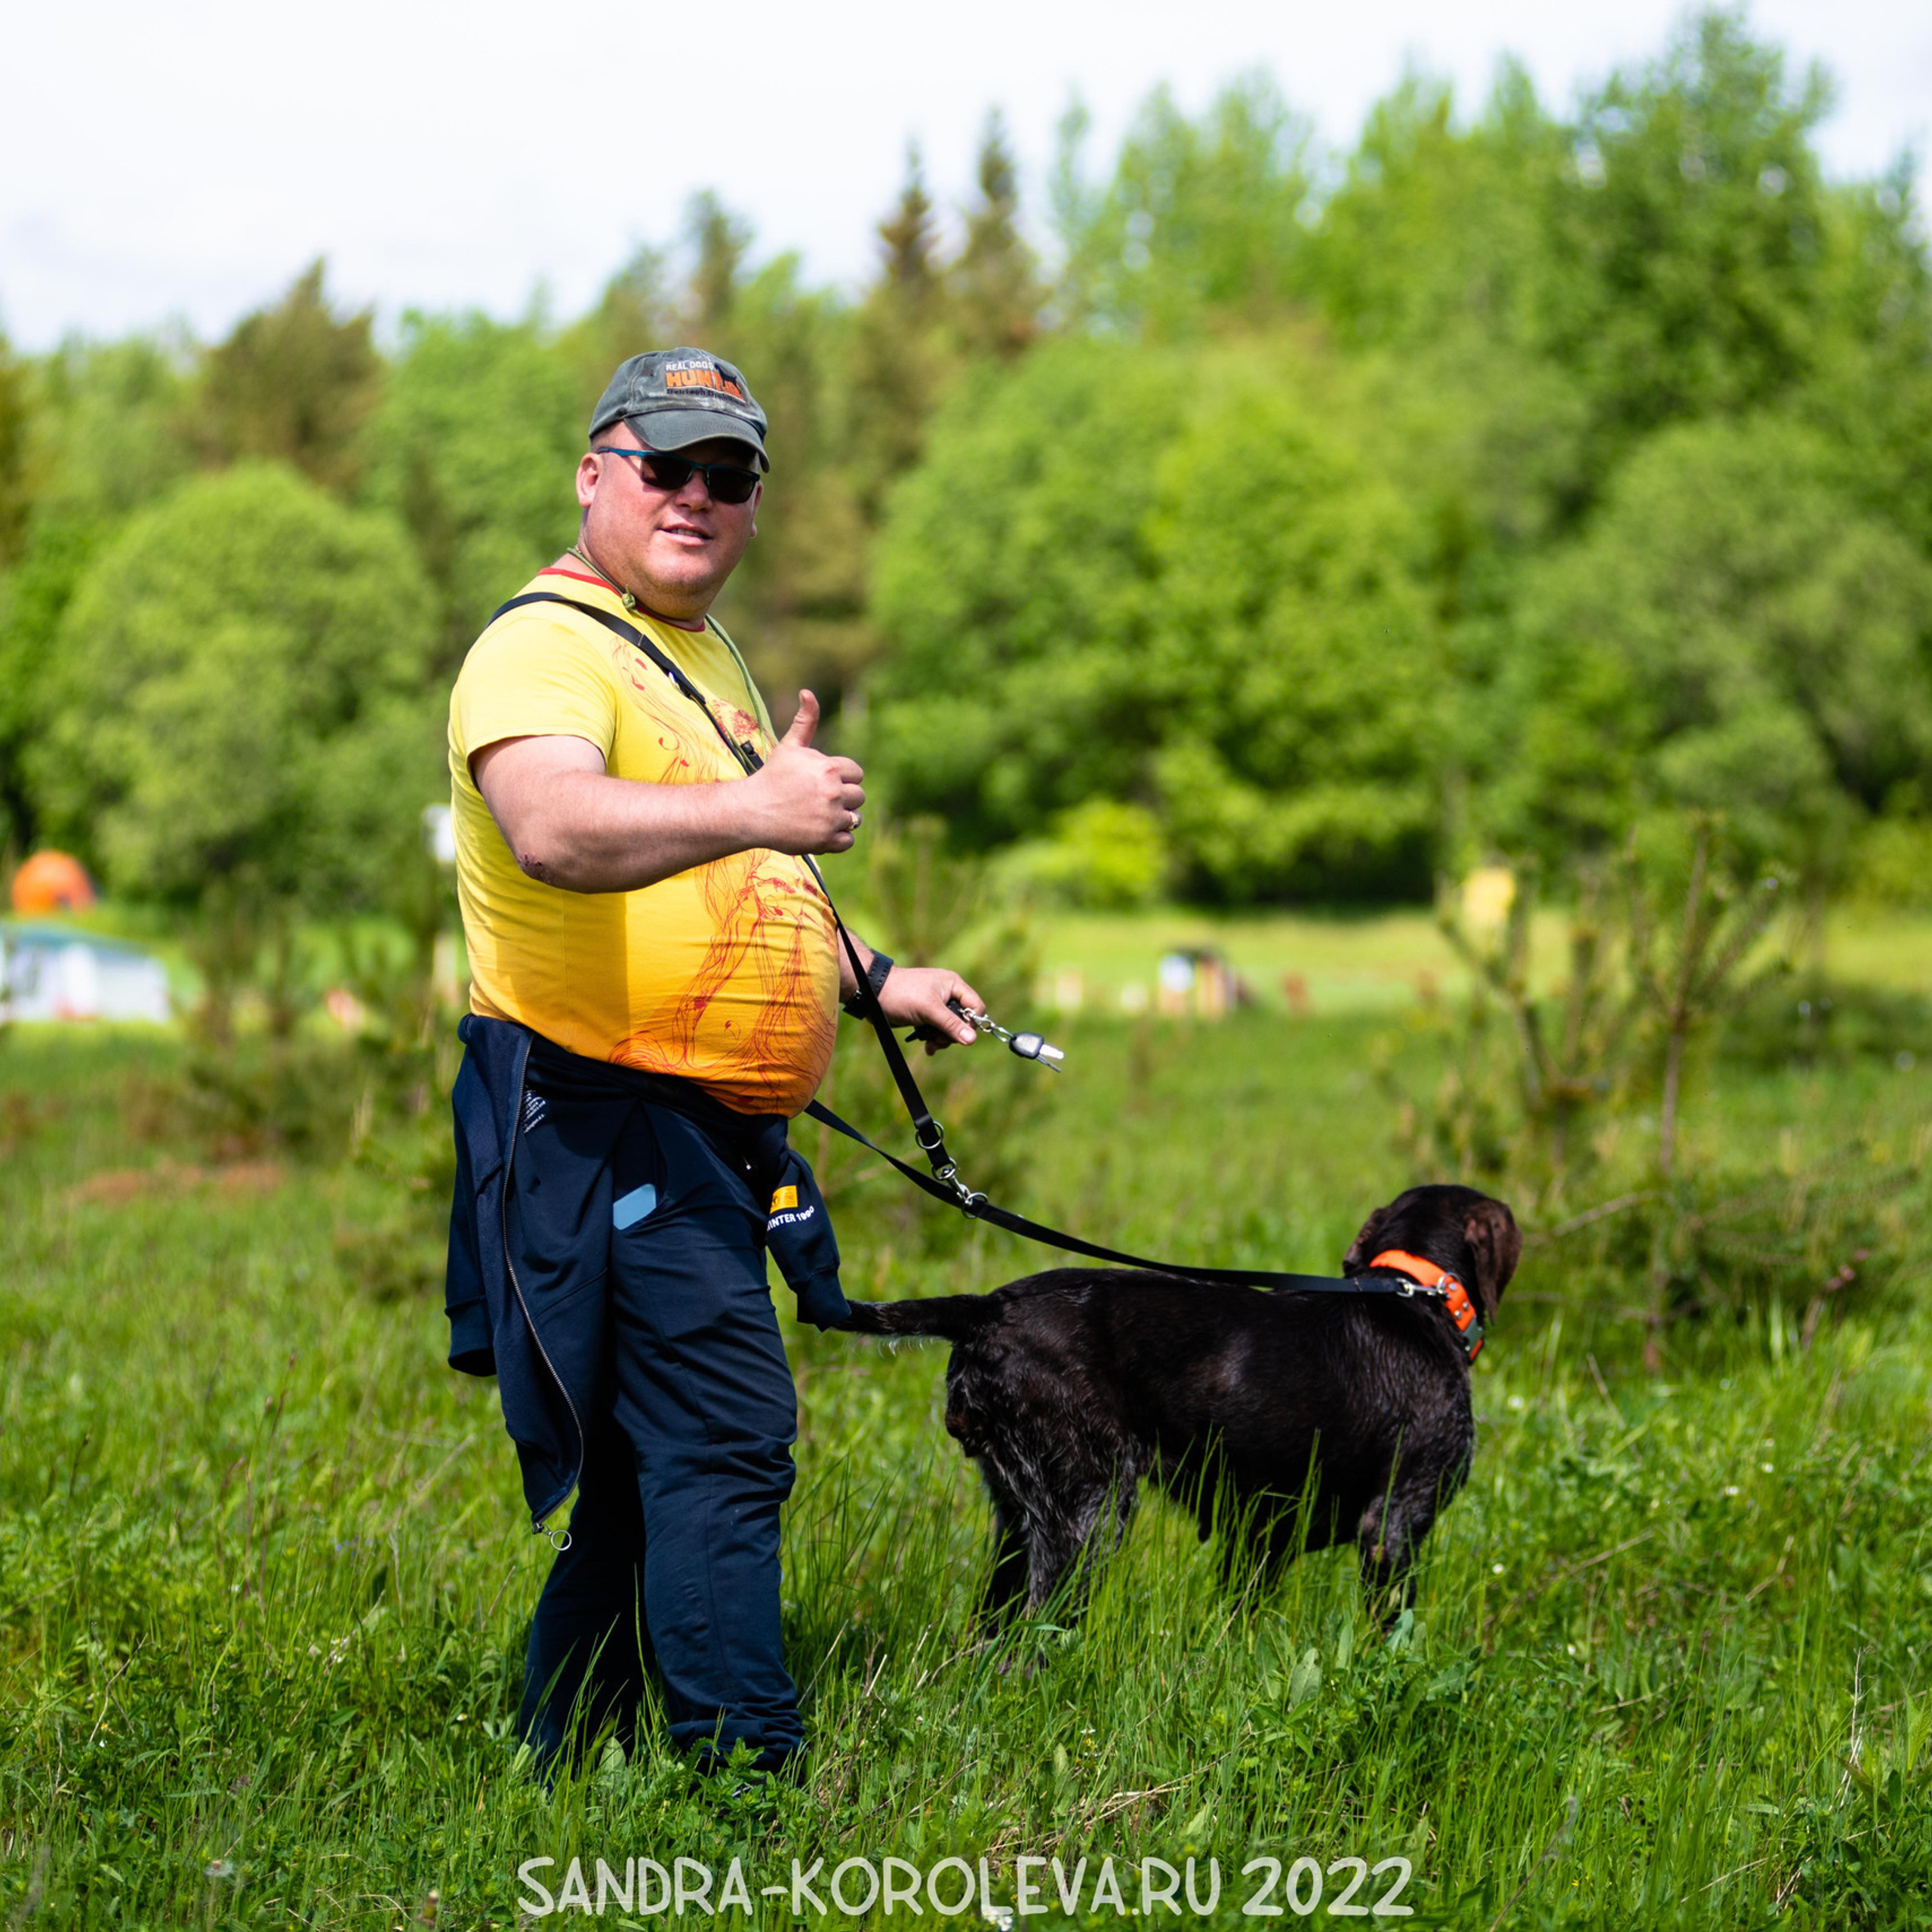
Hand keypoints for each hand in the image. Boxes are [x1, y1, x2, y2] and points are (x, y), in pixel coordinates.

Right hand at [743, 691, 864, 853]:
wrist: (751, 811)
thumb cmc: (771, 777)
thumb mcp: (789, 747)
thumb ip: (805, 721)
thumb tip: (807, 692)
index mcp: (829, 769)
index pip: (856, 774)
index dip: (842, 778)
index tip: (823, 783)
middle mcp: (833, 792)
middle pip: (858, 796)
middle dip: (843, 798)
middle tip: (818, 801)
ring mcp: (830, 817)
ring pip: (855, 819)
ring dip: (841, 818)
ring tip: (818, 815)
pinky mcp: (826, 840)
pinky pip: (848, 840)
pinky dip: (837, 838)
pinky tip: (818, 829)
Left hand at [876, 965, 985, 1051]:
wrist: (873, 993)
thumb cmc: (901, 995)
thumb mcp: (928, 1010)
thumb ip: (950, 1024)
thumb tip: (972, 1040)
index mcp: (954, 985)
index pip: (976, 1006)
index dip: (972, 1023)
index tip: (959, 1034)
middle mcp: (948, 994)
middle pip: (964, 1021)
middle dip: (952, 1034)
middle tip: (938, 1040)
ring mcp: (937, 1005)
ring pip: (951, 1028)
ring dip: (942, 1039)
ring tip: (930, 1044)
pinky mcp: (927, 1015)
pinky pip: (938, 1030)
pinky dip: (934, 1039)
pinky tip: (927, 1047)